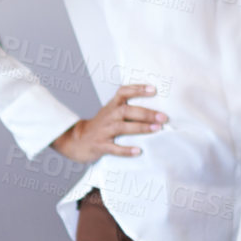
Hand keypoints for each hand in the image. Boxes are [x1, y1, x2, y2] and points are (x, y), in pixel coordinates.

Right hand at [51, 84, 166, 162]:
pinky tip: (138, 151)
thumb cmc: (102, 124)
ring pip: (122, 128)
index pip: (123, 92)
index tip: (153, 89)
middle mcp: (108, 116)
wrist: (77, 140)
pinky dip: (126, 150)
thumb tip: (157, 106)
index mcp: (112, 106)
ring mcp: (104, 131)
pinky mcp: (101, 145)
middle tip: (163, 117)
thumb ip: (129, 107)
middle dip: (146, 113)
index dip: (137, 89)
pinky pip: (114, 148)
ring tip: (156, 129)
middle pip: (127, 111)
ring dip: (140, 128)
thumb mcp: (111, 111)